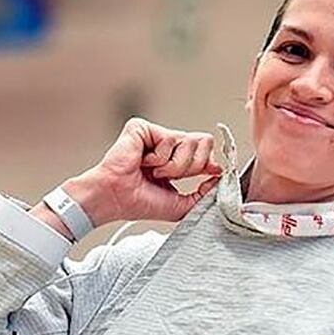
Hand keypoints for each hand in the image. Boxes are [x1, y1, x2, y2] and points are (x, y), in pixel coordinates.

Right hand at [67, 117, 222, 225]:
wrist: (114, 199)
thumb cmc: (137, 203)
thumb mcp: (179, 206)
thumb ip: (203, 195)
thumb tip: (219, 177)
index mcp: (175, 161)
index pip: (205, 152)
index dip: (212, 161)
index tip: (213, 172)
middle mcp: (167, 145)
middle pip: (204, 141)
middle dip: (191, 167)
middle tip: (169, 177)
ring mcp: (155, 135)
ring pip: (190, 140)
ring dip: (174, 165)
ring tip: (154, 172)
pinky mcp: (143, 128)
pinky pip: (170, 138)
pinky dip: (160, 158)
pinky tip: (143, 162)